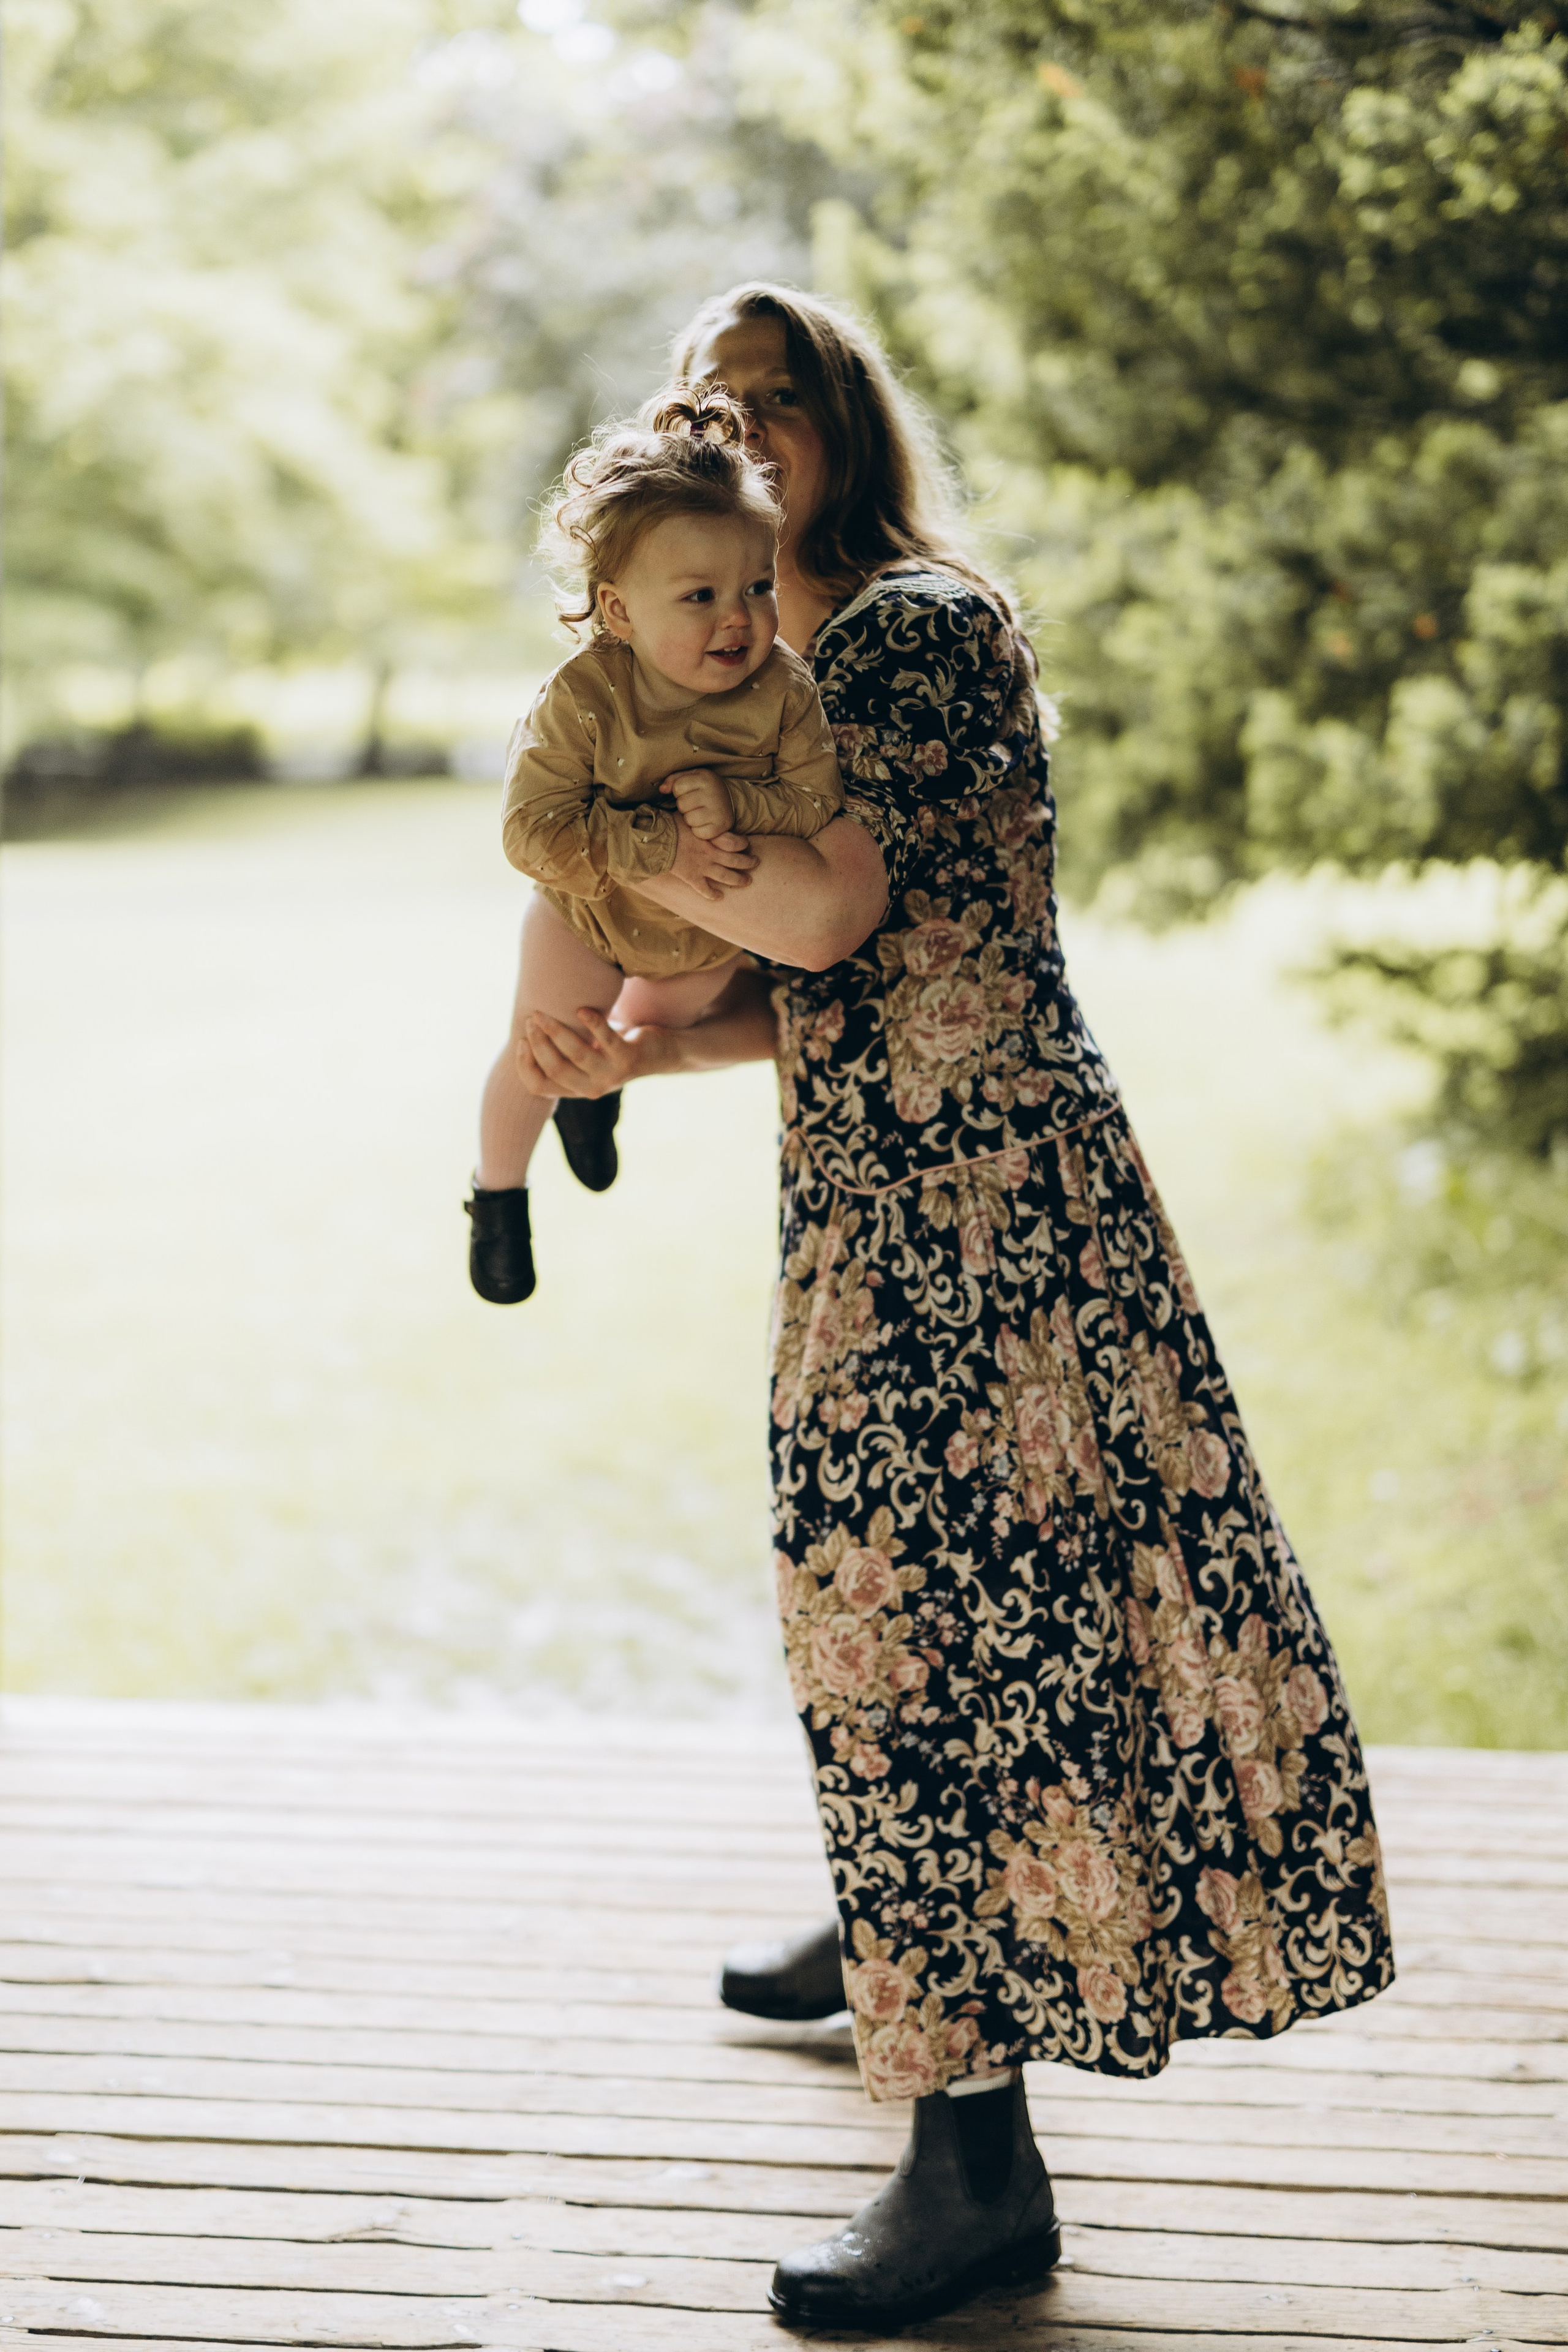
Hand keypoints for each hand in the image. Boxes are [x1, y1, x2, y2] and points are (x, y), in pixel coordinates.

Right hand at [515, 1006, 672, 1099]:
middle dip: (537, 1042)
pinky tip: (581, 1010)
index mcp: (577, 1089)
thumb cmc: (613, 1050)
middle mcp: (592, 1088)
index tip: (520, 1040)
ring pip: (577, 1054)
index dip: (524, 1065)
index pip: (539, 1086)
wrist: (658, 1055)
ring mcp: (612, 1075)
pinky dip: (592, 1022)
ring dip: (556, 1031)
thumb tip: (526, 1031)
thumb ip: (561, 1052)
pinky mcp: (628, 1058)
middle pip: (555, 1068)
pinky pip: (606, 1038)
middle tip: (531, 1017)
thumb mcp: (585, 1056)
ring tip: (542, 1012)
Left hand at [662, 766, 734, 841]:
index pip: (677, 787)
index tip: (690, 792)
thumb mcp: (692, 777)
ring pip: (688, 819)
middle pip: (682, 804)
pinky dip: (699, 830)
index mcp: (705, 778)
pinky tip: (705, 822)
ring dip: (691, 819)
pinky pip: (698, 832)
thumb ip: (674, 780)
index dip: (679, 792)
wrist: (729, 801)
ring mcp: (718, 811)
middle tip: (695, 804)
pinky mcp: (720, 826)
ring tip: (700, 813)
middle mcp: (713, 793)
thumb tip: (662, 789)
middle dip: (685, 806)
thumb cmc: (704, 789)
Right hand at [667, 810, 754, 901]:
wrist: (657, 841)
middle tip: (756, 862)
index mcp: (711, 837)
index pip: (735, 841)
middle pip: (735, 860)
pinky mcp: (692, 877)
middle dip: (748, 862)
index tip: (747, 843)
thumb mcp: (688, 817)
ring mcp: (703, 867)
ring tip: (747, 881)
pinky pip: (705, 889)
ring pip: (726, 876)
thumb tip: (702, 813)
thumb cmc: (670, 825)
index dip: (743, 843)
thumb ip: (699, 820)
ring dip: (738, 879)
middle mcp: (711, 853)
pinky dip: (713, 895)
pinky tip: (720, 897)